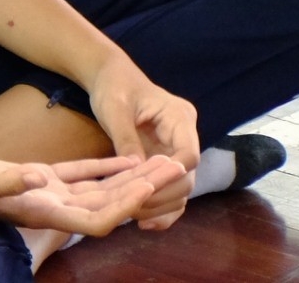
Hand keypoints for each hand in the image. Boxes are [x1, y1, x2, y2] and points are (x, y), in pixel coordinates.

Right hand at [0, 153, 181, 236]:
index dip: (126, 206)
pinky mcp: (43, 181)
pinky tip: (127, 157)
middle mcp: (52, 209)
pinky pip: (83, 178)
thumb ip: (6, 180)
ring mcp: (50, 196)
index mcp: (41, 212)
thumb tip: (37, 177)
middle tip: (174, 167)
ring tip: (162, 162)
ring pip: (102, 192)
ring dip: (132, 179)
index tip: (150, 186)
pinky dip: (106, 169)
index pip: (97, 220)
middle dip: (143, 189)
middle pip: (109, 207)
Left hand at [87, 54, 200, 227]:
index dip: (172, 176)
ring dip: (162, 206)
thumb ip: (126, 138)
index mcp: (178, 117)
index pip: (188, 154)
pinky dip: (160, 206)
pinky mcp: (164, 161)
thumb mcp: (115, 109)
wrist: (109, 77)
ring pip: (180, 188)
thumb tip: (136, 170)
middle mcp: (184, 135)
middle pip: (187, 176)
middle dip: (163, 196)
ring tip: (135, 219)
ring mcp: (175, 150)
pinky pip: (169, 188)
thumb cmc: (112, 86)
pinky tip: (142, 222)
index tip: (148, 189)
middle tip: (134, 210)